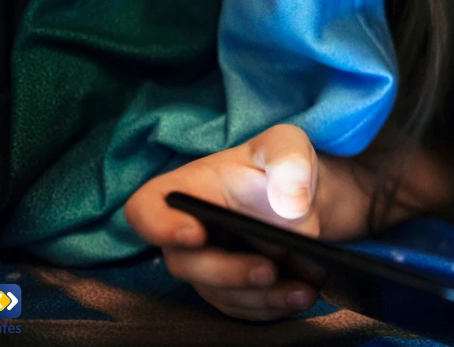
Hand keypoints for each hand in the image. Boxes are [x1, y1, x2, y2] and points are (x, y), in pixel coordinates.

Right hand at [125, 124, 347, 320]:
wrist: (307, 198)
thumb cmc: (284, 166)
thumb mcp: (289, 146)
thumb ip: (288, 162)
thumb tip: (291, 203)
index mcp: (188, 189)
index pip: (146, 209)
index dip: (158, 226)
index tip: (194, 234)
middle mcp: (188, 231)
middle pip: (185, 263)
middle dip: (227, 273)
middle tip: (268, 271)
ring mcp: (208, 263)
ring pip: (218, 293)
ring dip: (259, 297)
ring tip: (302, 291)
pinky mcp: (231, 288)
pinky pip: (242, 307)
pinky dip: (272, 306)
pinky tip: (302, 295)